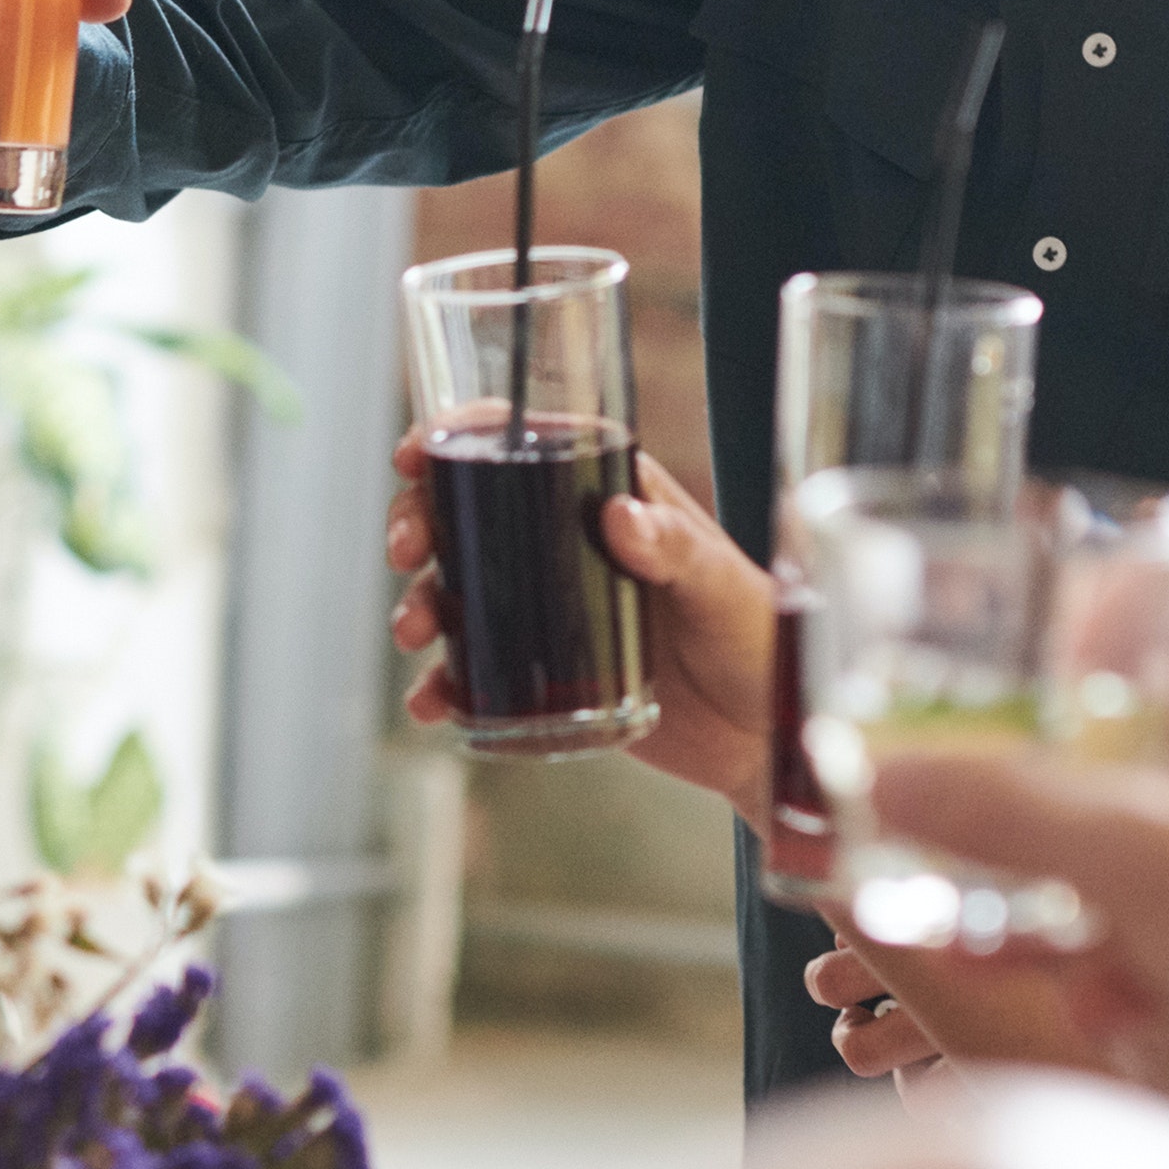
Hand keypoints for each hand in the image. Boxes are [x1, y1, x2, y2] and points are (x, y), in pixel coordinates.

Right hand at [383, 436, 777, 809]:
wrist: (761, 731)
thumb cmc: (757, 640)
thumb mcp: (721, 586)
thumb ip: (677, 549)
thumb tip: (620, 514)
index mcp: (610, 497)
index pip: (524, 444)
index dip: (460, 437)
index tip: (415, 453)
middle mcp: (569, 544)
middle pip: (470, 511)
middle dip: (417, 521)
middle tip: (406, 551)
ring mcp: (551, 607)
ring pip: (460, 587)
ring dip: (421, 601)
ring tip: (415, 630)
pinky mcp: (544, 670)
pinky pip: (476, 670)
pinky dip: (442, 683)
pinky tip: (432, 700)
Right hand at [854, 559, 1168, 1168]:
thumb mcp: (1132, 860)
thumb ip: (1005, 812)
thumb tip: (890, 778)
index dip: (1160, 609)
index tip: (1077, 654)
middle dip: (1109, 765)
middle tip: (1030, 790)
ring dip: (1120, 874)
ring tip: (1040, 922)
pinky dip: (1163, 951)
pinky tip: (1105, 1007)